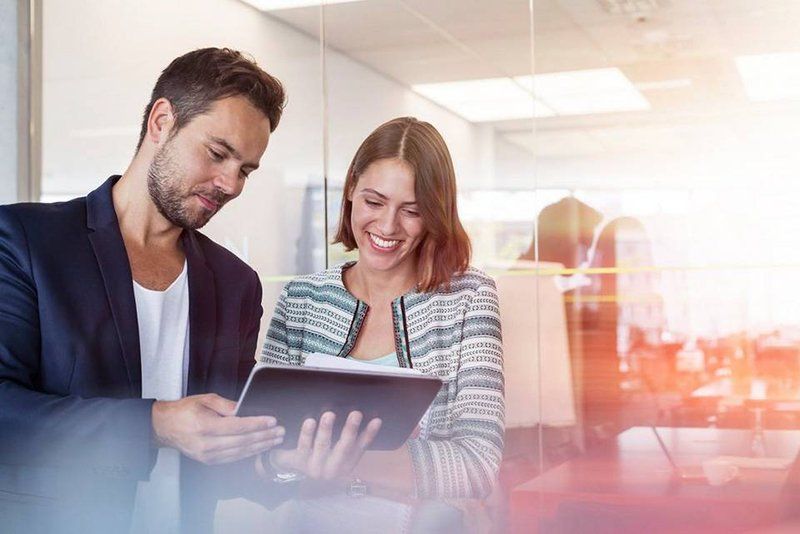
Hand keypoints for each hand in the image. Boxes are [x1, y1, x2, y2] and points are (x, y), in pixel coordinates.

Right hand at [152, 393, 283, 464]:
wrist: (165, 427)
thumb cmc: (186, 410)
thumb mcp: (205, 399)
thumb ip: (227, 405)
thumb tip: (245, 408)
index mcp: (205, 426)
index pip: (237, 426)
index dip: (256, 424)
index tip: (272, 421)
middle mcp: (207, 444)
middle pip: (242, 441)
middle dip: (264, 437)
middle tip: (280, 432)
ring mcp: (207, 455)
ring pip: (240, 452)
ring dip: (260, 446)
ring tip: (275, 440)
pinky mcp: (209, 461)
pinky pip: (233, 458)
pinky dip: (249, 453)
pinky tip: (260, 448)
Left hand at [268, 411, 380, 480]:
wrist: (292, 471)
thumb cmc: (320, 456)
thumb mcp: (337, 452)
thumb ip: (351, 439)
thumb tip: (372, 418)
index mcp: (346, 466)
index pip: (360, 448)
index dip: (369, 435)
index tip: (376, 420)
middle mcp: (332, 470)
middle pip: (343, 448)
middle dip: (350, 430)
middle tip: (356, 413)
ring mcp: (315, 467)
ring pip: (322, 446)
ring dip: (327, 430)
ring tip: (329, 415)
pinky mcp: (298, 462)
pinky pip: (303, 445)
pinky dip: (306, 433)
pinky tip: (310, 421)